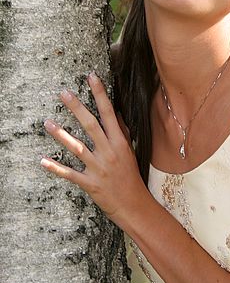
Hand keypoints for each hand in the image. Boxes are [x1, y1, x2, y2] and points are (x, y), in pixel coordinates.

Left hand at [41, 72, 147, 227]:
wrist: (134, 205)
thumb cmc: (131, 177)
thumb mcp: (130, 152)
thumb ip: (122, 132)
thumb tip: (115, 114)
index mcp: (120, 143)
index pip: (109, 113)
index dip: (100, 95)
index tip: (92, 78)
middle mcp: (109, 152)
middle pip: (91, 125)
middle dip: (77, 108)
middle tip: (64, 93)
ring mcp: (99, 168)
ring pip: (77, 148)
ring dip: (61, 135)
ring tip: (47, 123)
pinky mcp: (90, 183)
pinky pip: (70, 174)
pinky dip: (56, 168)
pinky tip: (43, 160)